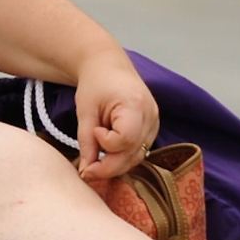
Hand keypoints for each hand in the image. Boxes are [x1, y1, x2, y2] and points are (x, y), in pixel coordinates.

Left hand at [74, 55, 159, 179]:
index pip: (126, 138)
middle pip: (134, 154)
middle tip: (86, 172)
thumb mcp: (85, 111)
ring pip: (137, 157)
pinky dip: (122, 159)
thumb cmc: (96, 84)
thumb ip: (86, 141)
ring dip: (114, 166)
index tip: (95, 131)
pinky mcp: (151, 130)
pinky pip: (138, 152)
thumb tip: (86, 171)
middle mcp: (150, 116)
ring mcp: (154, 124)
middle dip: (108, 167)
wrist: (109, 67)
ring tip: (92, 166)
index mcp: (135, 105)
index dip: (107, 143)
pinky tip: (105, 158)